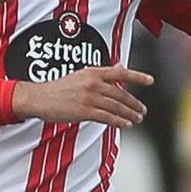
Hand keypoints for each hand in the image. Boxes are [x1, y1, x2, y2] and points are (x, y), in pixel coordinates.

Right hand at [13, 65, 152, 127]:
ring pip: (116, 106)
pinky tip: (126, 124)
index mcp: (92, 72)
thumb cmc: (59, 88)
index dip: (137, 76)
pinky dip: (119, 121)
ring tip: (137, 118)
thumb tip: (118, 67)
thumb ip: (100, 73)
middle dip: (134, 103)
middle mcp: (92, 83)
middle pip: (120, 94)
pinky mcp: (84, 111)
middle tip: (142, 110)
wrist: (39, 98)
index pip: (120, 73)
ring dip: (129, 114)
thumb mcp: (80, 75)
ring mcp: (89, 97)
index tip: (150, 81)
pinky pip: (107, 117)